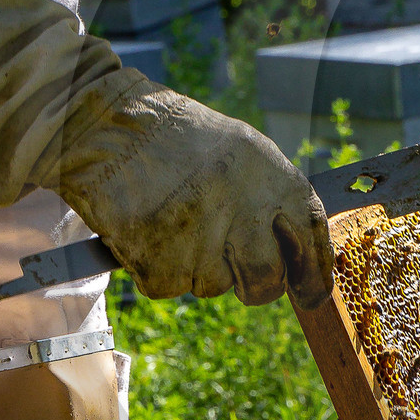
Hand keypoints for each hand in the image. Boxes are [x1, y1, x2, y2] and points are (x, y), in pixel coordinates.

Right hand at [56, 84, 332, 309]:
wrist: (104, 125)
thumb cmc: (173, 138)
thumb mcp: (240, 150)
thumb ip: (272, 196)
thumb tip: (300, 250)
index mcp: (269, 174)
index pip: (311, 234)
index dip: (316, 272)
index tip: (313, 294)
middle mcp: (242, 205)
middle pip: (267, 278)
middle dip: (257, 287)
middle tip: (241, 277)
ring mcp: (200, 235)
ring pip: (213, 286)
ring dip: (196, 267)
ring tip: (175, 222)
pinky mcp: (158, 257)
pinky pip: (169, 285)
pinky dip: (157, 269)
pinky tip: (149, 230)